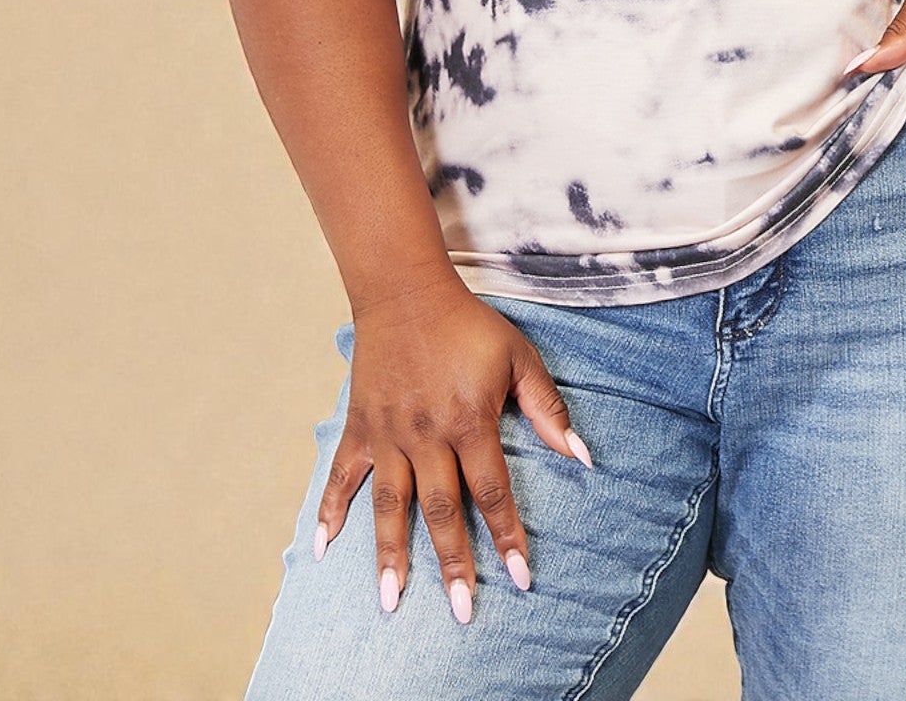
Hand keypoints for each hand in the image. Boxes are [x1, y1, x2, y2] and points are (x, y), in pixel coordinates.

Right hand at [316, 261, 592, 622]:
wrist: (406, 291)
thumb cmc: (469, 325)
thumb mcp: (519, 357)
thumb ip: (548, 408)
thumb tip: (583, 456)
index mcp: (470, 420)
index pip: (492, 492)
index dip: (507, 537)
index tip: (521, 579)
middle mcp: (427, 435)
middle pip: (441, 511)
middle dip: (453, 565)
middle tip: (462, 613)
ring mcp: (388, 433)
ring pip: (389, 505)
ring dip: (391, 556)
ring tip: (391, 603)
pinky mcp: (359, 426)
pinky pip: (341, 476)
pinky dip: (329, 512)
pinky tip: (323, 549)